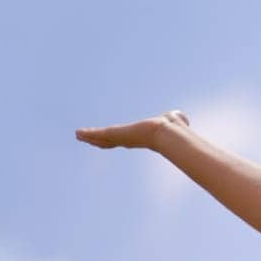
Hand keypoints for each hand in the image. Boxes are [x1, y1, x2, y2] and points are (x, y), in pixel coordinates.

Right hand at [74, 109, 191, 150]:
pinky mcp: (115, 134)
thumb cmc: (172, 128)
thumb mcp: (173, 120)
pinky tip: (78, 133)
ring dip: (90, 137)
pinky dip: (88, 134)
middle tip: (89, 139)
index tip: (112, 140)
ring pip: (102, 139)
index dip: (118, 139)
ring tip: (79, 135)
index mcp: (140, 137)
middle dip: (100, 140)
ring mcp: (121, 139)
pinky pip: (98, 134)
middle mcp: (129, 141)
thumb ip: (176, 119)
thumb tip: (182, 118)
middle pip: (111, 141)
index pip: (126, 139)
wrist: (166, 133)